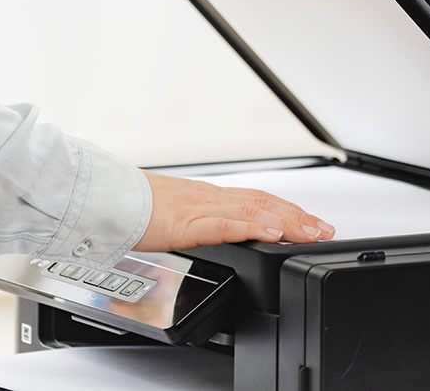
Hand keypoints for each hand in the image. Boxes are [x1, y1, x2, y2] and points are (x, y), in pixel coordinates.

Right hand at [133, 171, 335, 251]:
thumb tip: (202, 234)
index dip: (286, 210)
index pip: (255, 200)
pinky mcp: (185, 221)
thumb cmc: (128, 208)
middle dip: (298, 216)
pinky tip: (273, 233)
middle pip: (263, 202)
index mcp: (205, 198)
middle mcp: (208, 198)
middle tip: (326, 229)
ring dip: (288, 221)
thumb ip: (190, 224)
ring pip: (253, 210)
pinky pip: (225, 223)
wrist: (103, 197)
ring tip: (313, 232)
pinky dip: (253, 227)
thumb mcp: (168, 216)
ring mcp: (199, 207)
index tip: (309, 222)